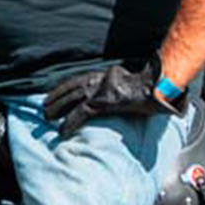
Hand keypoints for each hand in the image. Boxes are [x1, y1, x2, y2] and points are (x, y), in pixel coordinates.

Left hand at [41, 62, 163, 135]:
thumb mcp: (136, 88)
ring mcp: (101, 89)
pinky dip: (70, 121)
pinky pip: (81, 112)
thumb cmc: (155, 89)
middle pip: (74, 86)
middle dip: (58, 95)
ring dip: (57, 106)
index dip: (69, 87)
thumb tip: (130, 103)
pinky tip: (62, 130)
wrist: (160, 85)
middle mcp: (101, 79)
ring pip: (73, 97)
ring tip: (46, 115)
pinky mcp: (103, 101)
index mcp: (109, 75)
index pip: (83, 80)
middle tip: (44, 104)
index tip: (59, 93)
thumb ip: (127, 94)